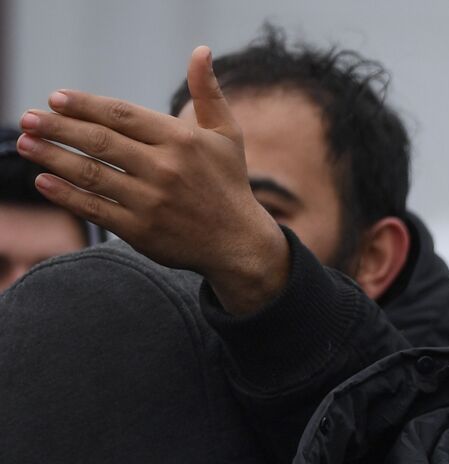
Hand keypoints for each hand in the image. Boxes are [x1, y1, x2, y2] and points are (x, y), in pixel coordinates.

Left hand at [15, 46, 287, 314]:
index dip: (85, 105)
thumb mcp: (227, 135)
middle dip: (58, 128)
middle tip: (27, 118)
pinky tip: (44, 181)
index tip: (55, 98)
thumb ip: (208, 93)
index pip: (122, 115)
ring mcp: (151, 201)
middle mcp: (165, 169)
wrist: (239, 244)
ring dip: (52, 157)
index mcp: (182, 140)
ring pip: (91, 173)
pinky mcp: (141, 231)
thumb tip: (201, 51)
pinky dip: (66, 194)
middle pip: (99, 141)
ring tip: (25, 144)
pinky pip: (95, 208)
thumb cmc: (228, 184)